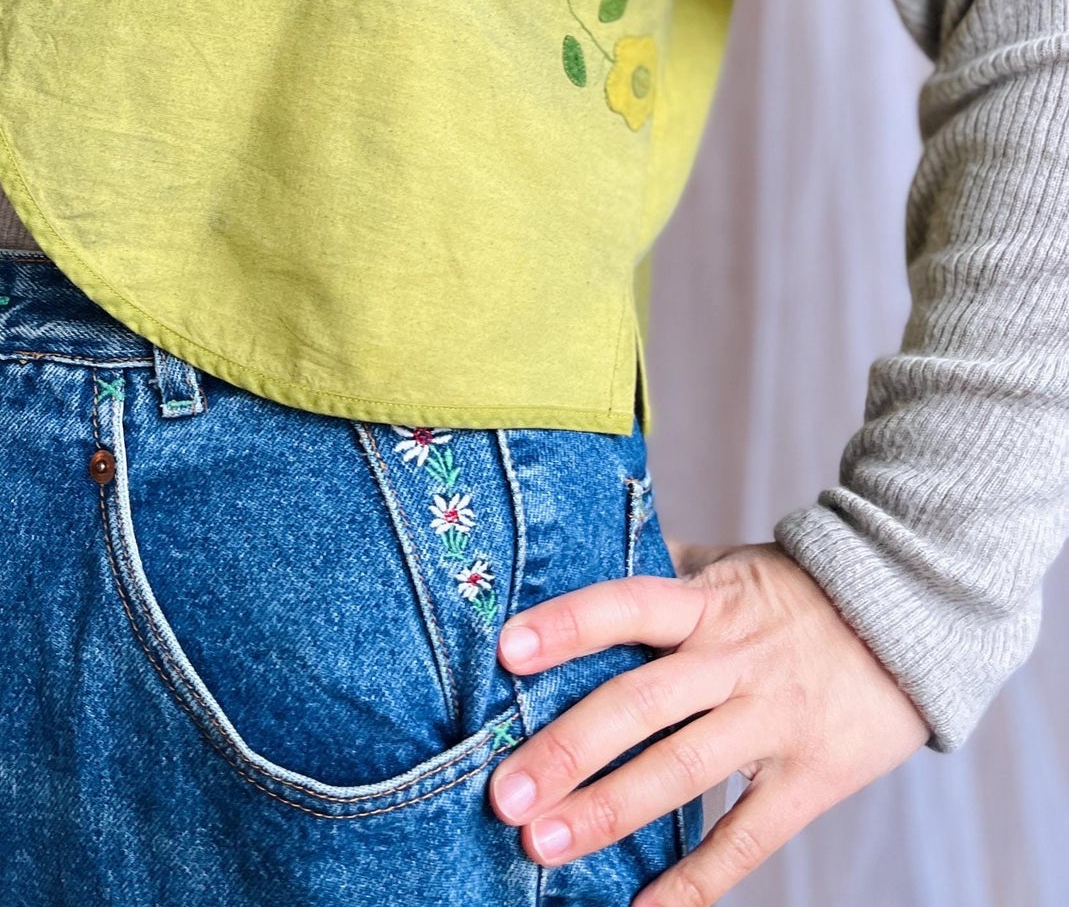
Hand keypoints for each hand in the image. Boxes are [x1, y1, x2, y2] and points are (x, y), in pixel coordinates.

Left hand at [488, 541, 928, 903]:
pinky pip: (747, 838)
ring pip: (680, 771)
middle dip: (567, 749)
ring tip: (542, 845)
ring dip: (608, 812)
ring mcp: (772, 722)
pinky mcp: (810, 778)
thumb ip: (668, 571)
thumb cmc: (804, 591)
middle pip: (640, 703)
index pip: (627, 605)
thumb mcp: (733, 565)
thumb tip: (596, 547)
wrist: (917, 616)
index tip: (506, 652)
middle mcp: (733, 661)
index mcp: (708, 604)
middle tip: (504, 793)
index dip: (568, 625)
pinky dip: (695, 881)